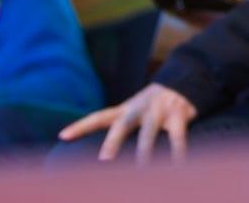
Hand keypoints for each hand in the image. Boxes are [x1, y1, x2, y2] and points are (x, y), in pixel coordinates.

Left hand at [59, 83, 197, 164]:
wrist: (185, 79)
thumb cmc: (153, 105)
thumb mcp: (134, 110)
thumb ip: (121, 126)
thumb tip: (104, 154)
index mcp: (125, 109)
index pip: (99, 117)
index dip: (81, 126)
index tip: (63, 136)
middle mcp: (139, 108)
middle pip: (123, 124)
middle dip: (113, 142)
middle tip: (104, 160)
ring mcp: (159, 111)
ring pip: (149, 132)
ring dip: (145, 151)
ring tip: (142, 169)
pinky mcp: (178, 115)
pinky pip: (177, 136)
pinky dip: (177, 152)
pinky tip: (177, 165)